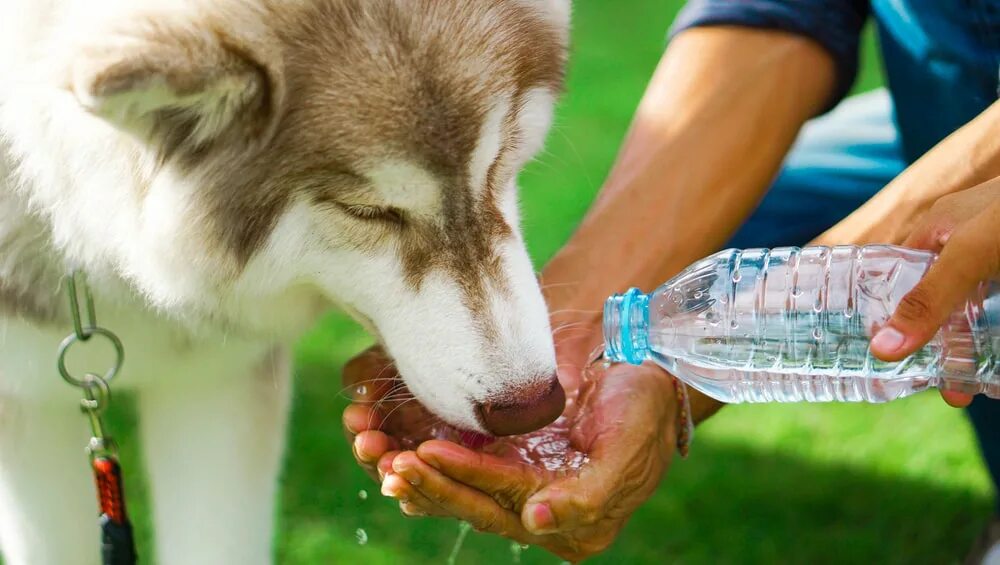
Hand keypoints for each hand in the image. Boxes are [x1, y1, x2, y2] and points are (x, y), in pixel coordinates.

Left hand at [341, 328, 678, 560]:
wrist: (644, 364)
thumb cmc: (645, 408)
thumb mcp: (630, 451)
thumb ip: (588, 497)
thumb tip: (536, 524)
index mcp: (568, 519)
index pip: (501, 504)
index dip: (461, 482)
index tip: (420, 457)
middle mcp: (534, 507)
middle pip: (466, 500)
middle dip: (420, 478)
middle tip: (378, 454)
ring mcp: (514, 479)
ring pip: (450, 482)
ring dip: (406, 464)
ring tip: (365, 441)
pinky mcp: (500, 450)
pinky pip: (450, 455)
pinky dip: (416, 444)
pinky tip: (382, 438)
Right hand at [870, 176, 999, 406]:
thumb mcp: (969, 254)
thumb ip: (928, 300)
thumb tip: (881, 350)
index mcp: (939, 229)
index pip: (900, 274)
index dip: (890, 311)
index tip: (887, 355)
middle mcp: (969, 247)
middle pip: (941, 302)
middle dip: (939, 344)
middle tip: (939, 386)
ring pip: (979, 313)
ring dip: (971, 351)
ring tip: (965, 389)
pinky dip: (997, 345)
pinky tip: (997, 371)